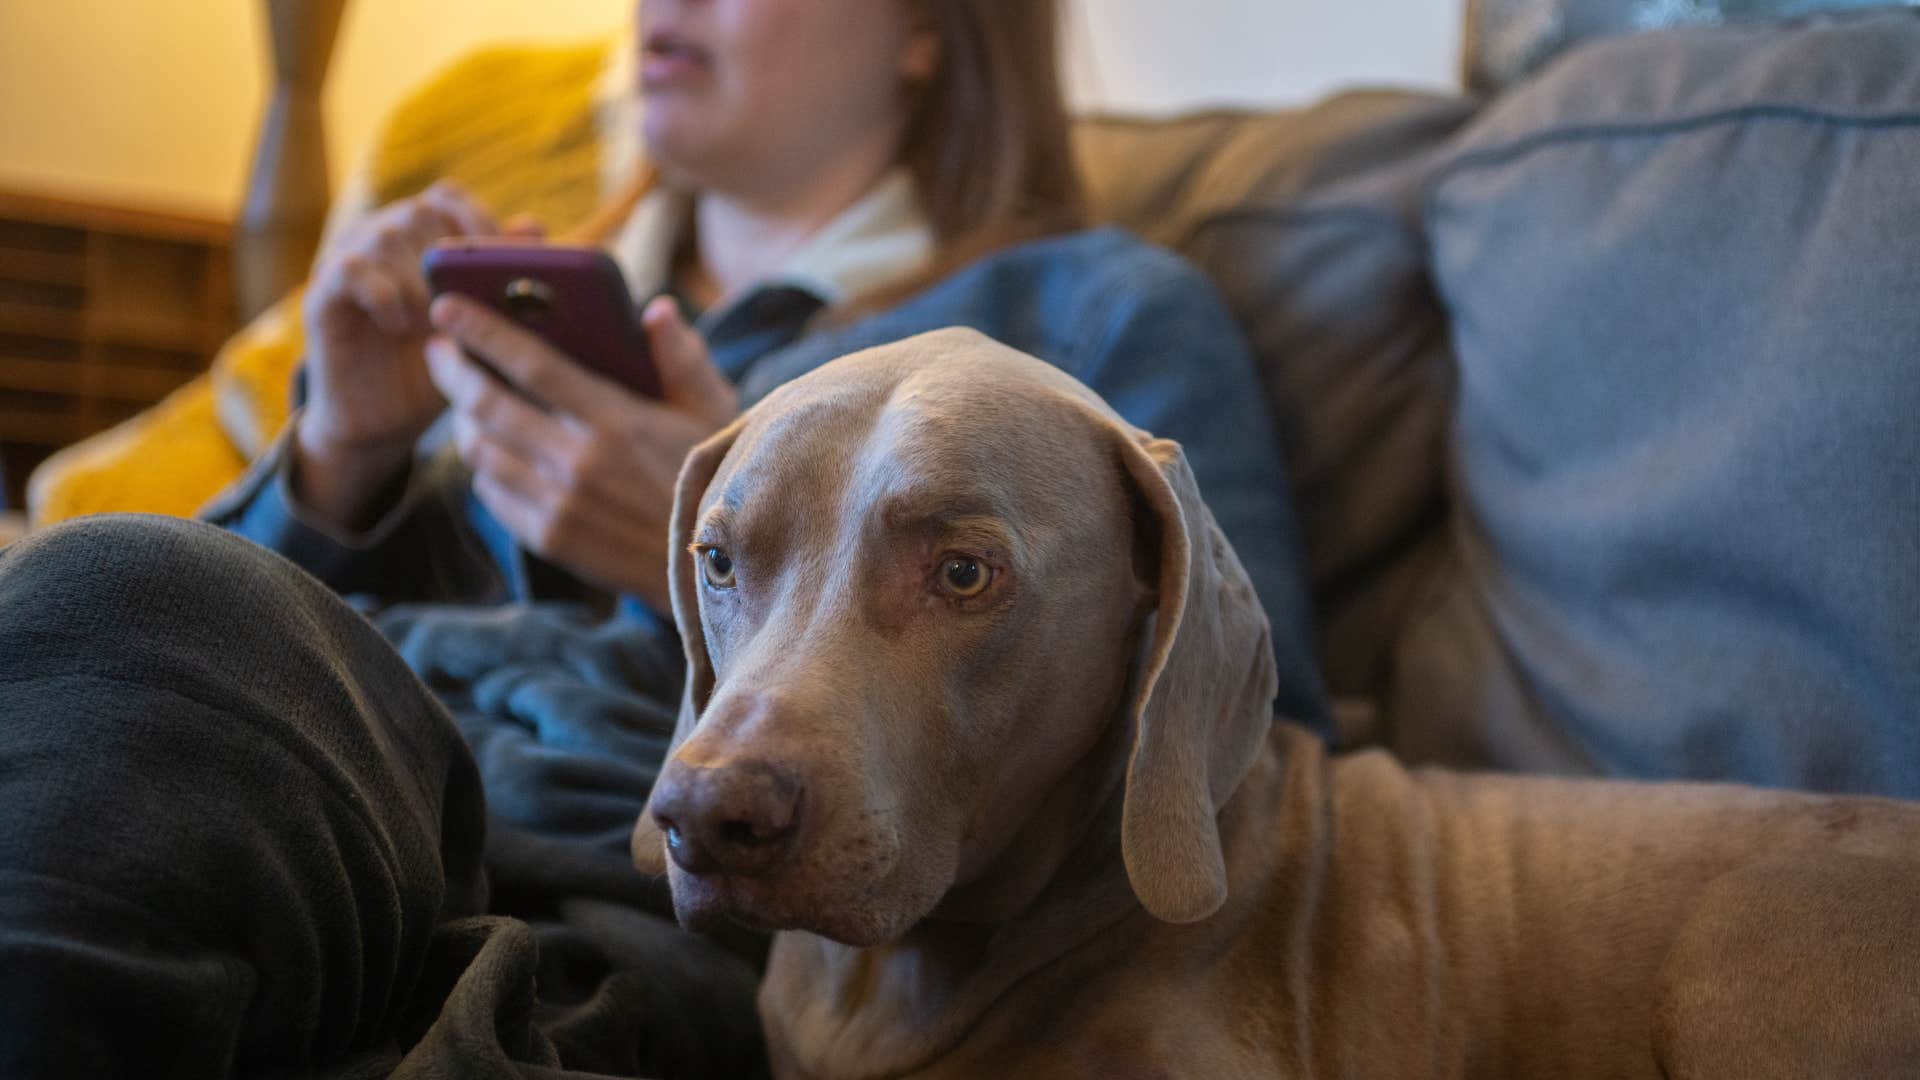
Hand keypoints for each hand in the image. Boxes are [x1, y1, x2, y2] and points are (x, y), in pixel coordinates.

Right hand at [292, 182, 538, 528]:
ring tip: (438, 323)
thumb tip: (535, 226)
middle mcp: (379, 237)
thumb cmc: (441, 371)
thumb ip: (504, 279)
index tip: (505, 262)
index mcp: (419, 235)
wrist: (385, 425)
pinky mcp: (322, 294)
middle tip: (473, 302)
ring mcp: (347, 261)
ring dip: (422, 280)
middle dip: (454, 257)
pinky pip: (351, 269)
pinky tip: (402, 327)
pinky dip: (385, 294)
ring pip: (387, 236)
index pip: (449, 196)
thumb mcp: (483, 327)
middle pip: (419, 211)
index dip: (480, 220)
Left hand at [425, 292, 737, 610]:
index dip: (482, 331)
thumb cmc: (716, 480)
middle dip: (452, 370)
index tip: (447, 307)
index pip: (532, 364)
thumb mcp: (714, 413)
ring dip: (462, 419)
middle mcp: (580, 462)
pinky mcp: (550, 539)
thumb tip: (655, 310)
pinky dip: (483, 466)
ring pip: (481, 450)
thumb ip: (682, 357)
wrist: (714, 569)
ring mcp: (560, 504)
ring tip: (463, 400)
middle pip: (489, 405)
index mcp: (618, 420)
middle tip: (437, 349)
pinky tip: (490, 452)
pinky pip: (492, 492)